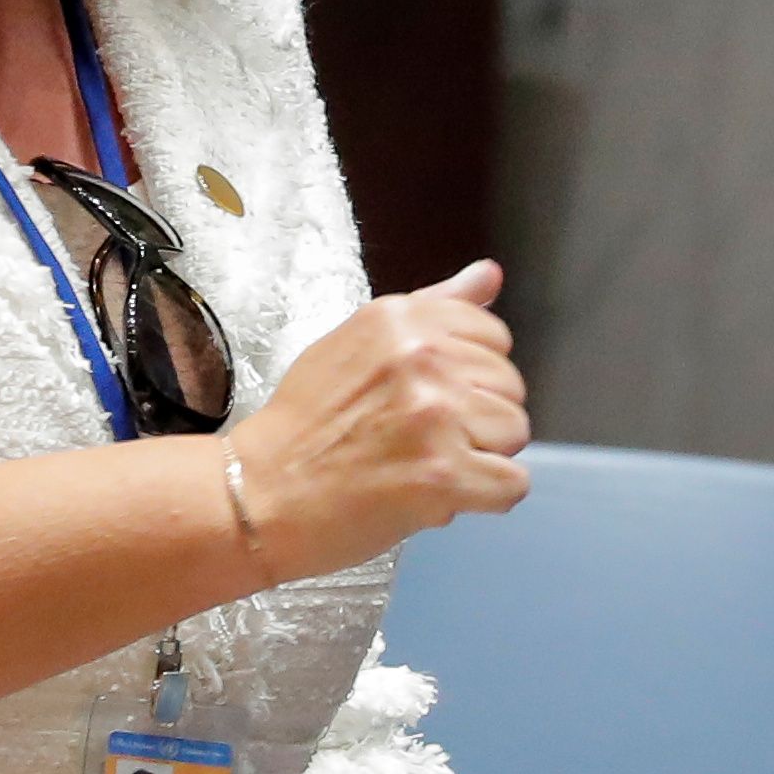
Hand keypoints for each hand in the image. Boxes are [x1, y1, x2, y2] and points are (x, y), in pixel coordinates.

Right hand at [236, 262, 530, 580]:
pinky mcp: (442, 475)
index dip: (469, 376)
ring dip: (482, 458)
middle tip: (418, 439)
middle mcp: (422, 357)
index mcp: (401, 320)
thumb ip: (434, 308)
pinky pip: (511, 484)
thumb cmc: (306, 425)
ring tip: (425, 465)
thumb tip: (491, 273)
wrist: (258, 494)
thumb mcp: (359, 343)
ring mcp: (434, 416)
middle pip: (510, 387)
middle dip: (478, 418)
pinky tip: (439, 496)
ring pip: (516, 433)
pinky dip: (485, 500)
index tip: (426, 399)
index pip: (494, 336)